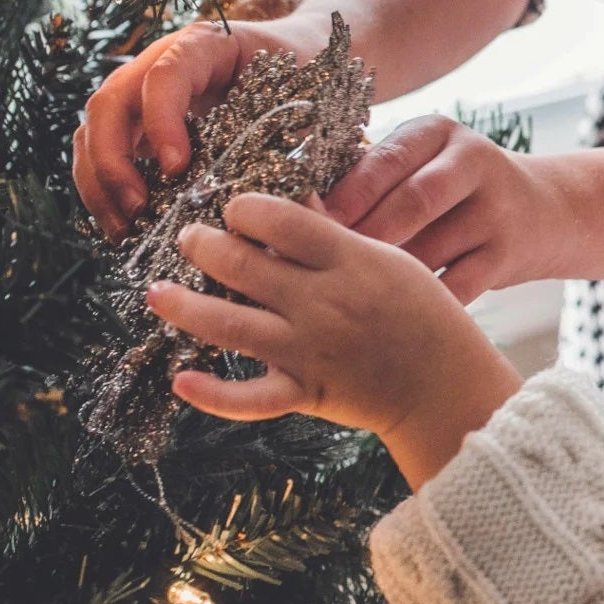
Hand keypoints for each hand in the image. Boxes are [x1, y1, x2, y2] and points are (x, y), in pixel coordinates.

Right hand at [74, 12, 333, 238]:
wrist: (299, 56)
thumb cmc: (302, 77)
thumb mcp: (303, 96)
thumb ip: (287, 135)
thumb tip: (277, 200)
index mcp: (205, 45)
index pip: (164, 75)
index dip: (161, 122)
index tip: (177, 169)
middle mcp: (161, 62)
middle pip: (111, 102)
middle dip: (113, 160)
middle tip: (138, 208)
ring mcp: (142, 91)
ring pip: (94, 129)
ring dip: (99, 181)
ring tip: (124, 227)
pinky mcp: (138, 121)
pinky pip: (101, 150)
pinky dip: (103, 188)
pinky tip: (123, 226)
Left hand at [147, 193, 521, 487]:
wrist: (446, 385)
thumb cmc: (425, 315)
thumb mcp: (391, 261)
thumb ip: (338, 237)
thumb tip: (291, 205)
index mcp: (349, 262)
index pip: (280, 220)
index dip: (245, 208)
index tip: (234, 208)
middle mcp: (323, 303)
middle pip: (243, 264)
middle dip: (203, 245)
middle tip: (189, 238)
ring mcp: (310, 350)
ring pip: (228, 325)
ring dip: (183, 306)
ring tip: (157, 292)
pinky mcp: (305, 393)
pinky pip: (248, 398)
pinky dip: (211, 395)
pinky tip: (180, 380)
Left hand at [321, 114, 558, 303]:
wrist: (544, 210)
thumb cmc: (453, 191)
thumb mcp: (422, 161)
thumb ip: (371, 175)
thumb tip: (299, 211)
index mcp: (439, 132)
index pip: (387, 160)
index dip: (346, 195)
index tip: (307, 226)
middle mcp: (474, 163)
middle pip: (413, 202)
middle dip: (365, 236)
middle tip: (322, 266)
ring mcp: (496, 211)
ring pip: (430, 251)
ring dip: (387, 278)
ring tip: (346, 296)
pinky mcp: (508, 255)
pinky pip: (456, 288)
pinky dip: (421, 304)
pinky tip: (391, 316)